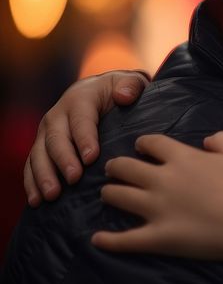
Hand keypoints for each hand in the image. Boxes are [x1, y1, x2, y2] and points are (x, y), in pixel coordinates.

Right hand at [25, 70, 149, 206]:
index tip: (91, 158)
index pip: (80, 119)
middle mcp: (58, 115)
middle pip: (56, 138)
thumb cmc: (121, 91)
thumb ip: (130, 86)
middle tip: (74, 178)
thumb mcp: (130, 83)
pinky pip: (32, 164)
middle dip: (64, 160)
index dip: (84, 138)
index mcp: (80, 98)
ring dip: (44, 175)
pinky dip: (32, 182)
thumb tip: (123, 96)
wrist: (102, 93)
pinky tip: (36, 200)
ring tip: (52, 195)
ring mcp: (47, 132)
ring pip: (40, 154)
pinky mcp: (42, 146)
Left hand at [92, 132, 222, 269]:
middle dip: (116, 166)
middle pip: (124, 167)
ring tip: (108, 194)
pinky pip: (125, 239)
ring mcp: (156, 209)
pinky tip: (97, 239)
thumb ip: (221, 140)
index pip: (150, 143)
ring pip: (117, 196)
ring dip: (109, 193)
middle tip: (115, 170)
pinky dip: (108, 240)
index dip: (142, 143)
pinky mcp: (156, 236)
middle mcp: (162, 179)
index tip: (140, 147)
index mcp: (182, 158)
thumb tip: (206, 140)